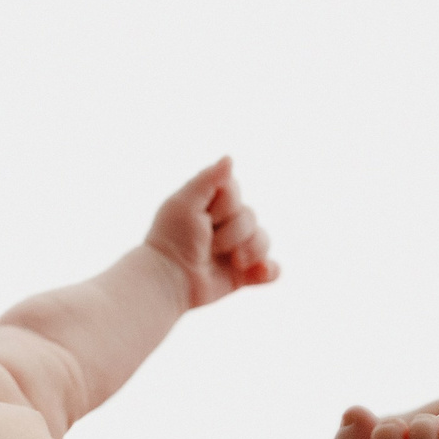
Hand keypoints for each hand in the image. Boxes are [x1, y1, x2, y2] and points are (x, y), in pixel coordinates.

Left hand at [144, 157, 276, 307]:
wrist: (168, 280)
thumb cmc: (171, 238)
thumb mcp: (185, 202)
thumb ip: (208, 179)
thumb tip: (230, 158)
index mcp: (211, 205)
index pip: (235, 192)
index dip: (224, 205)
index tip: (202, 216)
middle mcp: (226, 224)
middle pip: (250, 216)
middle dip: (232, 232)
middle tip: (208, 244)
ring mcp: (237, 249)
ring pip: (263, 240)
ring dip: (249, 251)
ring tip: (232, 262)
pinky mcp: (243, 274)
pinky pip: (270, 269)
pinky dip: (269, 270)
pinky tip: (258, 272)